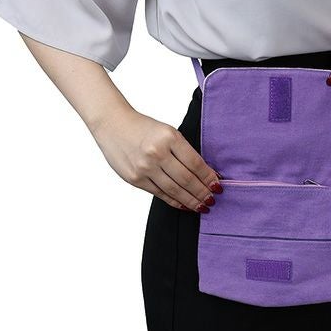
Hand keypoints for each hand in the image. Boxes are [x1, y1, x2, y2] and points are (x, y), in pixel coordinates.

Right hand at [91, 107, 222, 212]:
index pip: (195, 162)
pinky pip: (159, 194)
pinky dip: (174, 201)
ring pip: (174, 190)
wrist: (113, 124)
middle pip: (186, 179)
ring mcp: (145, 168)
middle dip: (202, 192)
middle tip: (213, 199)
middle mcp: (157, 153)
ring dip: (191, 200)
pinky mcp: (135, 179)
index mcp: (169, 137)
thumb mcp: (168, 131)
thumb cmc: (144, 127)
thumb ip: (183, 150)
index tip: (218, 185)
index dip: (208, 177)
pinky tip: (185, 205)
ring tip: (203, 205)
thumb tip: (204, 172)